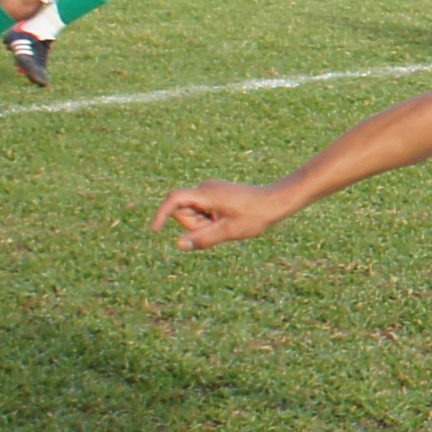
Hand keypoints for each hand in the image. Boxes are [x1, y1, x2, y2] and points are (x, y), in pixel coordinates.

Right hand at [155, 181, 293, 249]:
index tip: (155, 230)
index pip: (174, 200)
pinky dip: (209, 219)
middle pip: (183, 210)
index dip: (161, 214)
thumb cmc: (256, 215)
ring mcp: (210, 189)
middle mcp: (205, 187)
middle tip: (219, 228)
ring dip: (203, 223)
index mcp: (207, 193)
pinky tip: (227, 220)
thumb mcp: (229, 231)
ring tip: (226, 223)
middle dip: (194, 224)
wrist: (277, 200)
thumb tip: (179, 244)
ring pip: (193, 211)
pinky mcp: (215, 193)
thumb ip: (203, 238)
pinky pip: (202, 209)